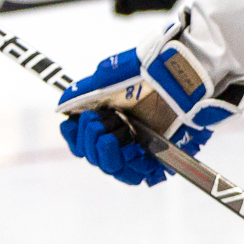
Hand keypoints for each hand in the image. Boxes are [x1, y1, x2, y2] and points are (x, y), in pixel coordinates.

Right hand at [57, 22, 243, 185]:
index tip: (70, 125)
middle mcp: (128, 135)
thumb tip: (62, 106)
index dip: (75, 138)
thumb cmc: (149, 69)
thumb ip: (85, 93)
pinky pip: (143, 175)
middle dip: (90, 143)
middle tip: (96, 123)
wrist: (181, 70)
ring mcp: (146, 145)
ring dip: (106, 156)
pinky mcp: (165, 154)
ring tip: (110, 138)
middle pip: (98, 158)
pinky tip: (127, 151)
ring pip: (117, 169)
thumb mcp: (110, 76)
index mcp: (113, 120)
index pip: (85, 142)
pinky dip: (131, 168)